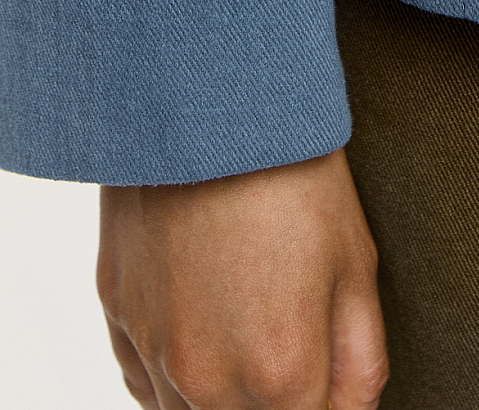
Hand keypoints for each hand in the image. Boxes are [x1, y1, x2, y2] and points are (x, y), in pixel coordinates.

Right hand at [97, 147, 388, 408]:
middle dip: (274, 398)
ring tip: (249, 324)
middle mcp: (207, 382)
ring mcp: (153, 351)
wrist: (206, 100)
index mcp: (279, 376)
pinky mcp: (117, 315)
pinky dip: (174, 376)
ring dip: (222, 394)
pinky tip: (205, 327)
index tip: (324, 367)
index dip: (323, 403)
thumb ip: (361, 363)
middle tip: (288, 327)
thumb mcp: (356, 264)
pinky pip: (144, 383)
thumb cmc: (293, 172)